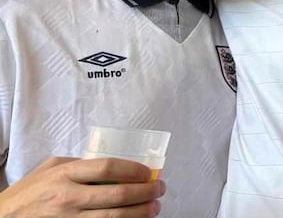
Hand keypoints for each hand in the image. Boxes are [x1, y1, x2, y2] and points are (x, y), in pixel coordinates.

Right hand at [0, 157, 163, 217]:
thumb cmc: (28, 193)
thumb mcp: (50, 169)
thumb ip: (78, 164)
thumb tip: (112, 165)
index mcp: (65, 174)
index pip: (108, 168)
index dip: (134, 170)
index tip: (149, 172)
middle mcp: (68, 197)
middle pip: (118, 194)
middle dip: (146, 192)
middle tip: (159, 189)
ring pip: (115, 217)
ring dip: (141, 213)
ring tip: (154, 208)